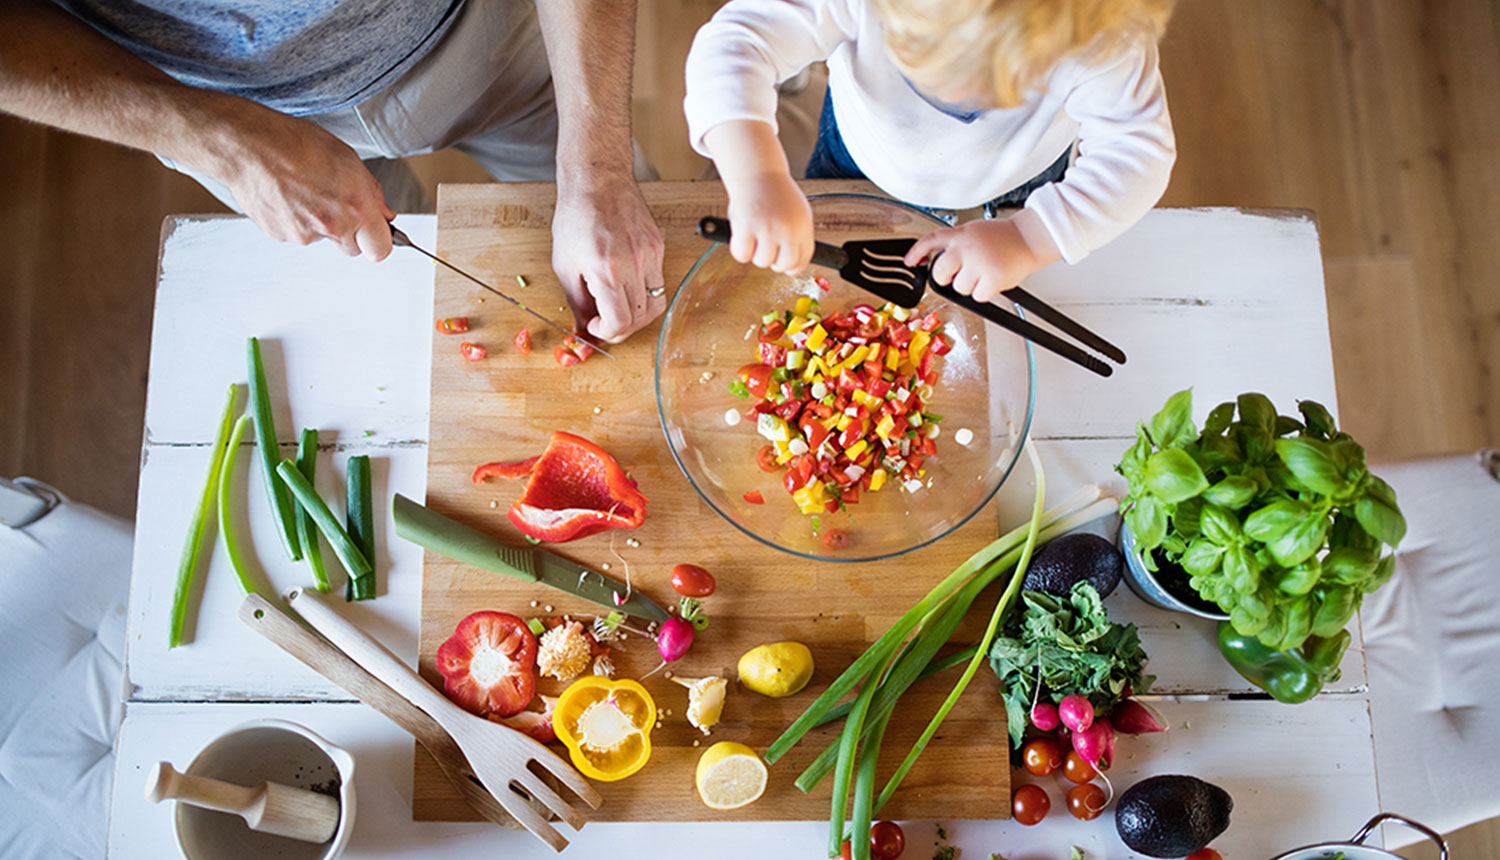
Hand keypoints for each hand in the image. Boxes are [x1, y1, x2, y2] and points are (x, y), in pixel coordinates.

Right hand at [220, 112, 395, 260]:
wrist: (248, 146)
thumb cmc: (296, 143)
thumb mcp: (347, 158)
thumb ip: (371, 193)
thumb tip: (384, 214)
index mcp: (356, 207)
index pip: (380, 250)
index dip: (378, 241)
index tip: (374, 233)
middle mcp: (332, 226)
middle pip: (352, 249)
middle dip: (349, 232)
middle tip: (335, 203)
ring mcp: (304, 234)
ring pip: (322, 238)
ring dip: (319, 222)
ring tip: (304, 189)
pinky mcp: (281, 235)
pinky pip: (297, 233)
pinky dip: (295, 219)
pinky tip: (288, 195)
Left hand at [551, 174, 665, 343]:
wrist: (597, 180)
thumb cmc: (576, 217)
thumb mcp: (565, 265)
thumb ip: (576, 302)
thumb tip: (583, 328)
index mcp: (607, 271)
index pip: (620, 323)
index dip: (607, 333)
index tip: (596, 327)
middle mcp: (634, 265)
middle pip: (640, 319)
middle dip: (621, 328)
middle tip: (606, 322)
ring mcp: (650, 255)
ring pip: (656, 304)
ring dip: (637, 314)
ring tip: (619, 307)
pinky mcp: (658, 246)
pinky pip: (658, 281)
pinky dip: (643, 291)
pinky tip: (626, 283)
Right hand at [704, 120, 812, 272]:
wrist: (758, 171)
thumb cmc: (775, 192)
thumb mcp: (797, 212)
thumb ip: (797, 236)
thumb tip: (793, 263)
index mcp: (803, 226)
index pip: (803, 259)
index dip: (793, 267)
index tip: (785, 267)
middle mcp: (788, 228)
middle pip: (783, 265)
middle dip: (774, 263)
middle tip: (766, 251)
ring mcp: (767, 228)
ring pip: (762, 262)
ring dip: (755, 254)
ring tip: (754, 236)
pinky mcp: (747, 227)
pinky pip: (742, 255)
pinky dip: (739, 250)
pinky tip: (741, 236)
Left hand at [905, 219, 1053, 303]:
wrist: (1029, 238)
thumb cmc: (1003, 237)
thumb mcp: (974, 231)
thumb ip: (956, 243)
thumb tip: (937, 260)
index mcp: (961, 234)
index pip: (931, 241)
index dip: (916, 252)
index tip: (909, 261)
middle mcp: (967, 248)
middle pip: (940, 273)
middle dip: (945, 278)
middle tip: (960, 274)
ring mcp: (979, 263)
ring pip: (959, 288)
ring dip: (970, 285)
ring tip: (984, 272)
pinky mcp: (992, 278)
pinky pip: (978, 296)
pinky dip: (984, 293)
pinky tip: (993, 280)